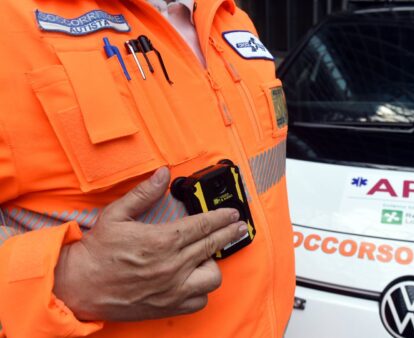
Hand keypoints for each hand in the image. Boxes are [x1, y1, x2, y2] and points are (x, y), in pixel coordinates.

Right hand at [53, 167, 247, 321]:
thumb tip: (162, 174)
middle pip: (213, 246)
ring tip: (206, 256)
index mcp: (161, 240)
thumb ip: (144, 193)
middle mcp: (172, 265)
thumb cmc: (97, 252)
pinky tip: (195, 279)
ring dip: (213, 264)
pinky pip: (200, 300)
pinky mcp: (169, 305)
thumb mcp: (116, 214)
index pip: (203, 226)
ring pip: (212, 276)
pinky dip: (201, 290)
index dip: (222, 218)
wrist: (78, 286)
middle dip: (230, 233)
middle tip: (238, 227)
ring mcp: (173, 288)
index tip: (233, 214)